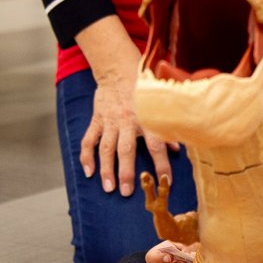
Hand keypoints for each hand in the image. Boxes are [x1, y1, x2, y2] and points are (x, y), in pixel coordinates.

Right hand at [78, 72, 176, 195]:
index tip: (166, 182)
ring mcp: (109, 121)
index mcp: (146, 118)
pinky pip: (88, 140)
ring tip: (108, 188)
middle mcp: (127, 121)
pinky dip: (86, 157)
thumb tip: (176, 149)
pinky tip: (88, 172)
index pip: (156, 145)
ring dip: (106, 169)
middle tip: (126, 192)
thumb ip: (166, 126)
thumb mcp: (158, 105)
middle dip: (126, 172)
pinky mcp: (96, 120)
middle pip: (126, 150)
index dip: (162, 164)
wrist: (118, 70)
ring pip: (106, 148)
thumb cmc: (143, 91)